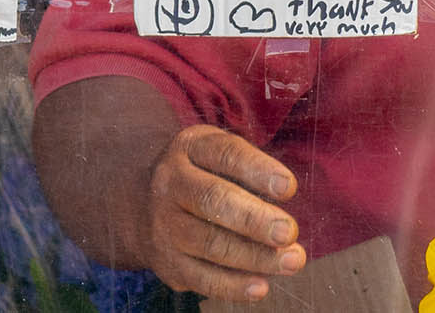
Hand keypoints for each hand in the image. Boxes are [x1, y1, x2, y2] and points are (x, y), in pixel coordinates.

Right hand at [142, 124, 306, 301]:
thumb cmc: (201, 174)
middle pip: (213, 200)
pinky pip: (202, 278)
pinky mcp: (167, 262)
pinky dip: (233, 286)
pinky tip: (261, 287)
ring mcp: (164, 225)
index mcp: (189, 148)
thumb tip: (286, 194)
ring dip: (255, 256)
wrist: (142, 203)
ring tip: (292, 261)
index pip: (225, 154)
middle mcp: (171, 183)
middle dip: (254, 219)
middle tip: (289, 232)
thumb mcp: (216, 153)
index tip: (288, 187)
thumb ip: (249, 167)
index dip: (257, 170)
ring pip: (210, 243)